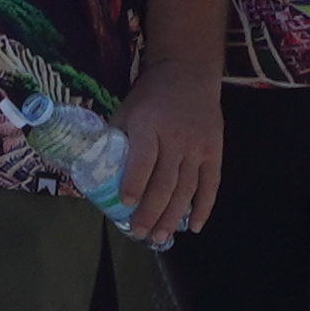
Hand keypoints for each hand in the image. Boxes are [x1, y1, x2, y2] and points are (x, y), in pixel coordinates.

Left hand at [118, 63, 223, 246]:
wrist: (188, 73)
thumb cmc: (150, 96)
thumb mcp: (126, 110)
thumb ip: (115, 139)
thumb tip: (94, 172)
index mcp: (149, 125)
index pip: (143, 160)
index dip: (134, 184)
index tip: (125, 205)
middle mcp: (176, 138)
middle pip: (165, 182)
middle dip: (152, 212)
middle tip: (141, 234)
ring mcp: (198, 146)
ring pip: (187, 188)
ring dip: (174, 216)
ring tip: (161, 237)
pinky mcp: (215, 151)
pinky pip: (211, 184)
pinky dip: (204, 207)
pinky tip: (195, 226)